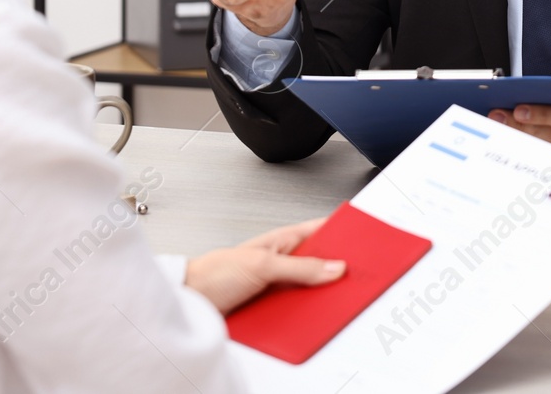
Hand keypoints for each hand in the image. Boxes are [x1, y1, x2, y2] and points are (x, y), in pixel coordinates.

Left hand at [184, 218, 345, 313]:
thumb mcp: (262, 265)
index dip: (341, 232)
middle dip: (335, 272)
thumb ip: (300, 267)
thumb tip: (334, 267)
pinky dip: (302, 316)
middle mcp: (281, 262)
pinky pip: (295, 312)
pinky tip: (306, 320)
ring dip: (317, 298)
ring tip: (328, 302)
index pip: (320, 231)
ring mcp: (277, 286)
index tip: (363, 238)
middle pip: (320, 265)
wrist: (187, 303)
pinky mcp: (271, 309)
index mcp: (282, 241)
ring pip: (309, 292)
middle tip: (353, 278)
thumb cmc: (212, 272)